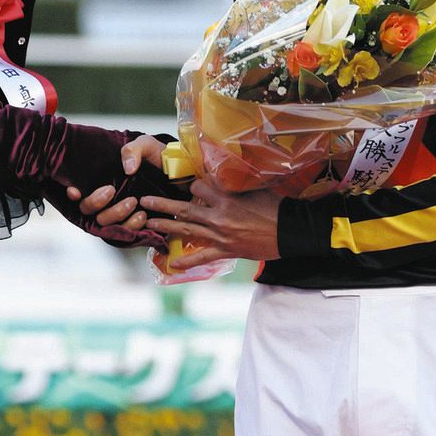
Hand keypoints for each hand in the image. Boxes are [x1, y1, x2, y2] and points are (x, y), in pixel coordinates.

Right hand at [66, 134, 167, 231]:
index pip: (78, 191)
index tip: (75, 190)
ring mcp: (119, 214)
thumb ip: (133, 150)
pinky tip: (142, 215)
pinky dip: (131, 226)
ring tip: (134, 202)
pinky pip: (125, 234)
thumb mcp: (146, 146)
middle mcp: (107, 199)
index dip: (71, 193)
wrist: (182, 174)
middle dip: (95, 202)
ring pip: (104, 224)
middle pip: (87, 210)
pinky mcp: (134, 226)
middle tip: (111, 190)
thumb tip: (127, 168)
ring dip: (116, 214)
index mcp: (102, 179)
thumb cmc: (158, 159)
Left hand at [143, 177, 282, 267]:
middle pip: (184, 208)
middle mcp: (219, 216)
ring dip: (165, 227)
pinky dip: (187, 261)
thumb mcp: (254, 188)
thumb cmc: (276, 207)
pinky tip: (172, 263)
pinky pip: (202, 257)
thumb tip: (221, 172)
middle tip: (144, 201)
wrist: (291, 231)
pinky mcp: (226, 251)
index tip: (180, 182)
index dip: (189, 183)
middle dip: (162, 204)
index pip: (198, 186)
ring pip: (186, 230)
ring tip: (148, 223)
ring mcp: (221, 235)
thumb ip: (235, 182)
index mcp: (226, 198)